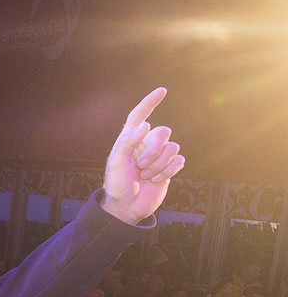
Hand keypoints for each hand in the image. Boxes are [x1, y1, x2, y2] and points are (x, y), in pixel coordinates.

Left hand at [102, 88, 183, 224]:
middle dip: (153, 151)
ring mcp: (159, 155)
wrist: (127, 206)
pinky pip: (180, 160)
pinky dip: (168, 171)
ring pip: (173, 147)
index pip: (140, 115)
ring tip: (146, 176)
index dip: (150, 102)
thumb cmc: (118, 184)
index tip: (162, 90)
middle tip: (140, 167)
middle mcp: (145, 143)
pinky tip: (156, 180)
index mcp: (129, 139)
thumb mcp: (116, 163)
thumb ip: (127, 141)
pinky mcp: (170, 167)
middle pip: (163, 132)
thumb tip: (146, 124)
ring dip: (159, 165)